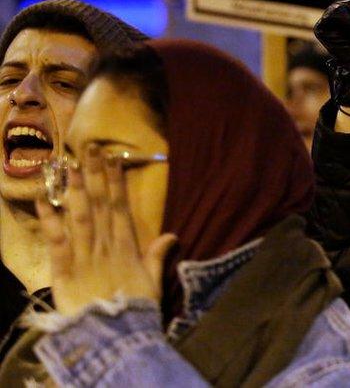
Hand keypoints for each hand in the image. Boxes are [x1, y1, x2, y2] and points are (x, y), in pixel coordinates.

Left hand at [36, 145, 176, 317]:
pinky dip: (49, 221)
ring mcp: (84, 255)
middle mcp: (105, 245)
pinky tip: (42, 201)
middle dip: (95, 176)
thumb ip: (157, 256)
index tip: (113, 159)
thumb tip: (172, 234)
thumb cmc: (136, 310)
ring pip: (79, 216)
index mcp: (126, 247)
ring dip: (74, 190)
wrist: (116, 335)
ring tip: (69, 166)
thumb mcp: (152, 283)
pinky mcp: (64, 270)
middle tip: (90, 149)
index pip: (120, 207)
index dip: (116, 182)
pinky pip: (56, 242)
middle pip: (99, 204)